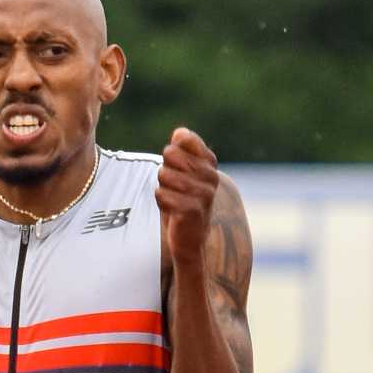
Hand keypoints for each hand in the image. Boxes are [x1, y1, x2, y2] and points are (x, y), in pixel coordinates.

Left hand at [155, 126, 219, 265]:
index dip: (172, 152)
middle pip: (170, 154)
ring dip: (162, 187)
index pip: (184, 138)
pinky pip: (161, 194)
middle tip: (174, 187)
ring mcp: (203, 193)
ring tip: (173, 199)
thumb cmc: (183, 202)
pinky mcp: (191, 209)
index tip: (178, 169)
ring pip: (164, 174)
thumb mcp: (183, 173)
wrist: (191, 240)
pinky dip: (161, 202)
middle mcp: (211, 176)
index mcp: (210, 163)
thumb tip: (179, 132)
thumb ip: (181, 151)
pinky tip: (171, 210)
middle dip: (164, 170)